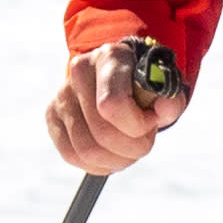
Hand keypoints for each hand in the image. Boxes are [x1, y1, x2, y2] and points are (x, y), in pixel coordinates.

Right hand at [47, 37, 189, 174]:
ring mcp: (62, 94)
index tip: (153, 123)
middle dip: (132, 148)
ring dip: (117, 160)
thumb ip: (170, 100)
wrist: (121, 78)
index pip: (113, 105)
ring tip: (130, 148)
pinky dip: (97, 165)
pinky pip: (71, 155)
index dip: (137, 126)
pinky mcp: (51, 114)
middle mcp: (80, 71)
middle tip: (144, 141)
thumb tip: (165, 109)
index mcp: (110, 57)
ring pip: (86, 151)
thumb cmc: (145, 86)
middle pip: (102, 134)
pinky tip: (112, 156)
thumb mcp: (164, 89)